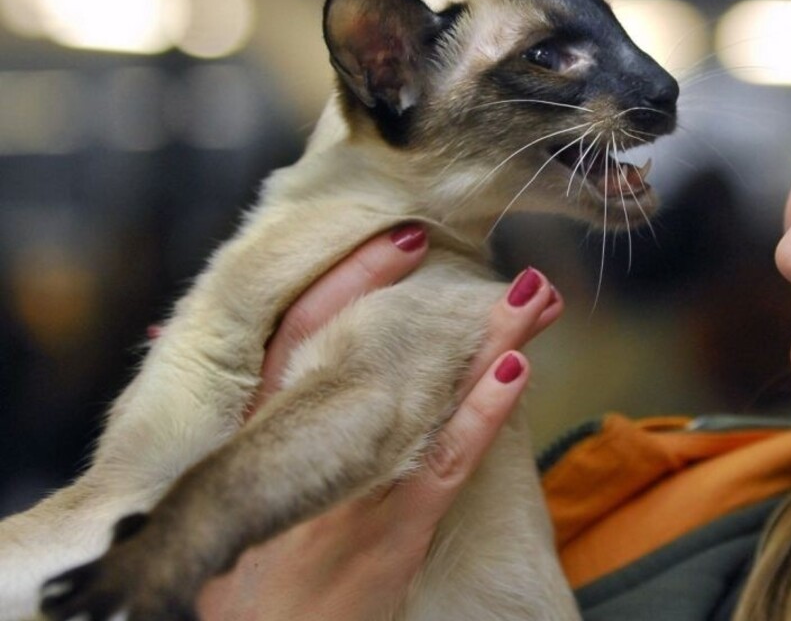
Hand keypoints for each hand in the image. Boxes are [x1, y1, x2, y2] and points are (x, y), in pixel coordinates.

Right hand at [195, 223, 563, 620]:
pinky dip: (481, 415)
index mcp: (264, 432)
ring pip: (427, 397)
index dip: (355, 277)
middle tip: (518, 273)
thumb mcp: (240, 489)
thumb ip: (260, 424)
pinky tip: (517, 373)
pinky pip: (443, 462)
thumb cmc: (246, 573)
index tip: (406, 234)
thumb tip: (236, 358)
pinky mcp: (389, 534)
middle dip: (450, 306)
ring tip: (536, 301)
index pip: (302, 329)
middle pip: (382, 353)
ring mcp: (351, 488)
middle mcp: (304, 448)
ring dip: (490, 345)